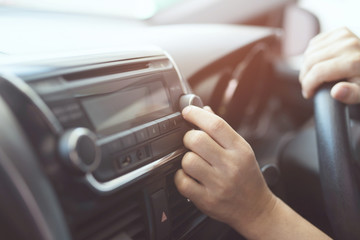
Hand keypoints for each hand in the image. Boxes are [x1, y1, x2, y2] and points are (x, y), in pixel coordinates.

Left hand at [174, 106, 275, 236]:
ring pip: (188, 160)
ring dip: (186, 159)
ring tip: (193, 162)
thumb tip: (204, 110)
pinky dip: (181, 177)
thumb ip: (222, 130)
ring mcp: (219, 184)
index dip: (196, 114)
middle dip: (188, 137)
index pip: (215, 124)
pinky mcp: (207, 200)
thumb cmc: (247, 177)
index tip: (187, 112)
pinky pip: (182, 182)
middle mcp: (230, 165)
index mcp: (240, 149)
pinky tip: (190, 177)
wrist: (256, 209)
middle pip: (197, 140)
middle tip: (191, 142)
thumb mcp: (242, 150)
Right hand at [300, 27, 359, 103]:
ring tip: (310, 78)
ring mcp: (345, 35)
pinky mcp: (340, 31)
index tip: (308, 94)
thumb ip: (351, 95)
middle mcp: (349, 45)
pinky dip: (310, 56)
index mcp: (355, 61)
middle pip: (311, 61)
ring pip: (309, 52)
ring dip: (305, 67)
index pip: (319, 71)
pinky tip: (315, 65)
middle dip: (305, 77)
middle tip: (308, 87)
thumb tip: (336, 91)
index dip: (308, 84)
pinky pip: (314, 44)